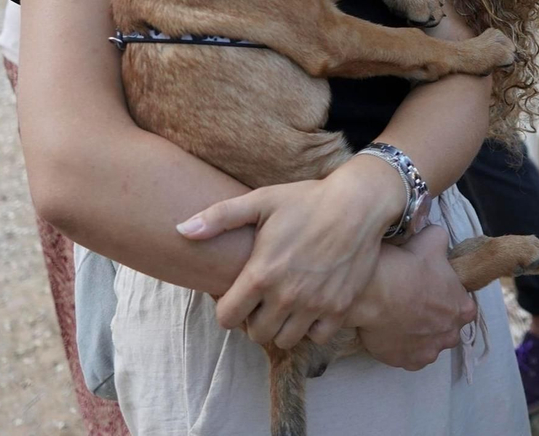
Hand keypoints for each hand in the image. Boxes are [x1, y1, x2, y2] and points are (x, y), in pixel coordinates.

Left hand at [177, 156, 405, 349]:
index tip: (235, 296)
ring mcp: (315, 305)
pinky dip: (311, 327)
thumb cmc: (305, 199)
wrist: (358, 204)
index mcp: (261, 274)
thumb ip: (218, 218)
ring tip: (284, 304)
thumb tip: (180, 231)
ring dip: (281, 326)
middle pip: (255, 334)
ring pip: (285, 339)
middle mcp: (287, 296)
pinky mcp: (341, 308)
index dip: (226, 309)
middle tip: (261, 300)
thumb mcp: (260, 201)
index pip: (227, 318)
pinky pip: (317, 336)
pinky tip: (310, 305)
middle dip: (253, 320)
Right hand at [348, 226, 475, 370]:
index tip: (431, 290)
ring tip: (398, 317)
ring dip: (418, 334)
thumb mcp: (431, 240)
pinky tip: (390, 331)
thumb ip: (441, 240)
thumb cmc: (406, 266)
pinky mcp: (406, 362)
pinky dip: (401, 347)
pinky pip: (408, 357)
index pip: (463, 306)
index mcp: (463, 308)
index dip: (447, 297)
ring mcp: (429, 352)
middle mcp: (450, 335)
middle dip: (434, 319)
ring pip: (427, 344)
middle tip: (412, 302)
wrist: (373, 292)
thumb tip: (439, 238)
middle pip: (446, 328)